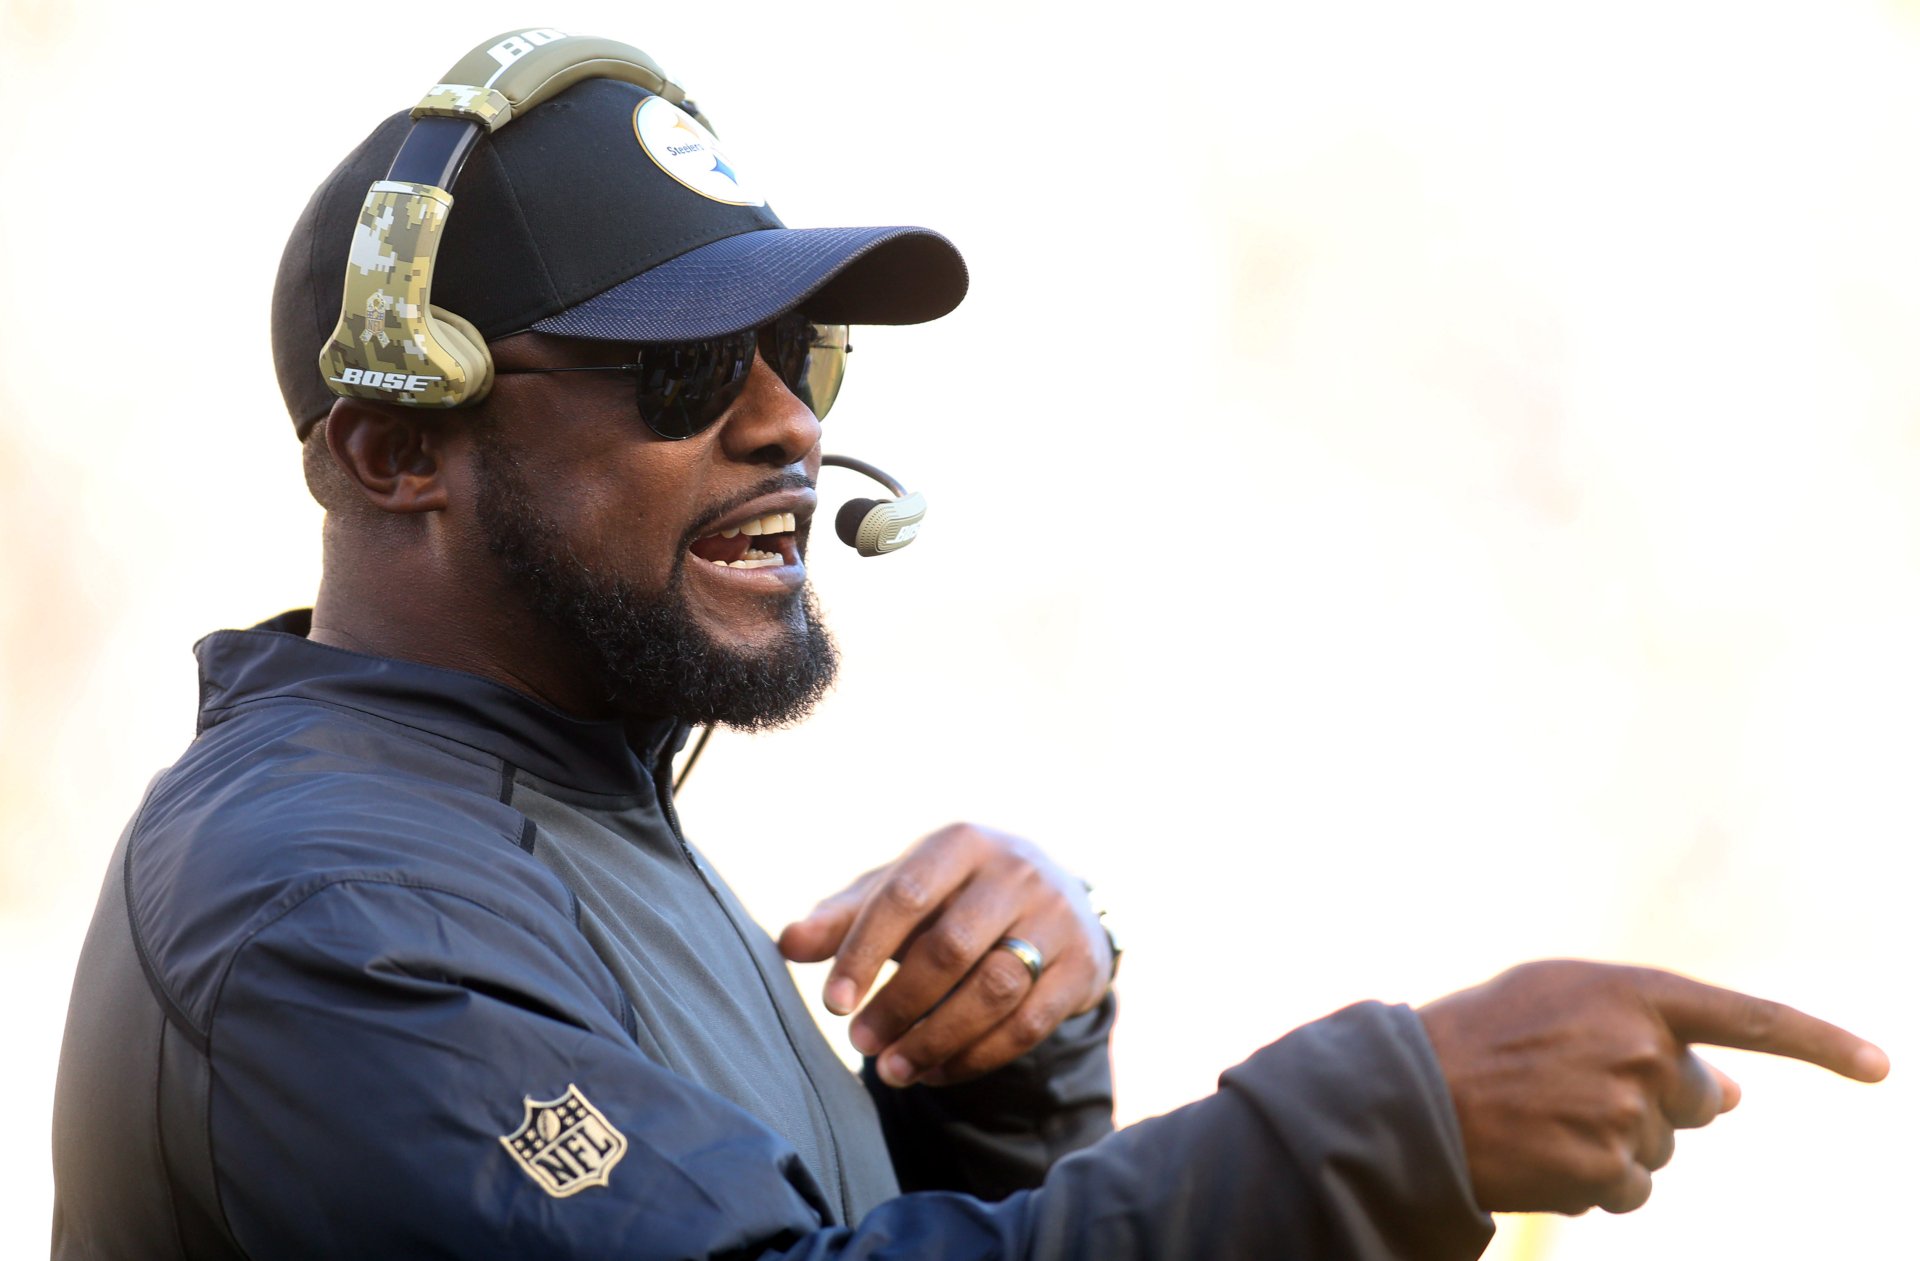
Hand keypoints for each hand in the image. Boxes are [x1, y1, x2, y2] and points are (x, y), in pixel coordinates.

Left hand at [778, 823, 1113, 1088]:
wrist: (1055, 897)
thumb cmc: (953, 895)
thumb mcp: (900, 890)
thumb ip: (843, 916)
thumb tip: (787, 943)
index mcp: (961, 843)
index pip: (905, 895)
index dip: (865, 952)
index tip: (834, 1003)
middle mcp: (1015, 872)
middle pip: (951, 948)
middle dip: (899, 1004)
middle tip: (860, 1042)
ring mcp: (1056, 918)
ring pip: (994, 990)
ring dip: (936, 1039)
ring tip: (892, 1070)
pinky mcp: (1082, 966)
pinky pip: (1028, 1025)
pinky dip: (976, 1057)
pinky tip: (936, 1072)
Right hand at [1418, 960, 1889, 1215]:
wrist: (1413, 1094)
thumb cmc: (1485, 1036)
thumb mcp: (1562, 1003)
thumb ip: (1648, 1029)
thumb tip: (1738, 1093)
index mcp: (1632, 992)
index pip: (1749, 1017)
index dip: (1821, 1042)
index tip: (1881, 1068)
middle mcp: (1640, 1048)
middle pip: (1696, 1098)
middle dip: (1655, 1101)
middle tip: (1575, 1087)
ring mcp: (1624, 1111)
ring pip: (1660, 1148)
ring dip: (1615, 1143)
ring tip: (1544, 1117)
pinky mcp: (1602, 1167)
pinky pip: (1631, 1190)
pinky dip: (1595, 1181)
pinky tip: (1543, 1153)